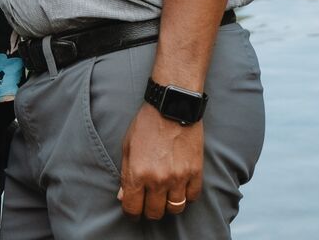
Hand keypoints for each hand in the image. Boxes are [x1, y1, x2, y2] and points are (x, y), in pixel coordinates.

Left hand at [117, 103, 202, 219]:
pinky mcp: (195, 171)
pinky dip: (187, 195)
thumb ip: (125, 174)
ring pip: (175, 209)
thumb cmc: (146, 124)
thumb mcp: (127, 146)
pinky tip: (181, 186)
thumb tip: (122, 196)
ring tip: (166, 195)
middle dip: (149, 210)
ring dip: (169, 205)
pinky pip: (192, 197)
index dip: (131, 213)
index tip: (133, 210)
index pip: (132, 208)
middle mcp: (158, 180)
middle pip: (154, 213)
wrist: (172, 105)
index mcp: (137, 173)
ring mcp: (178, 177)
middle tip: (149, 201)